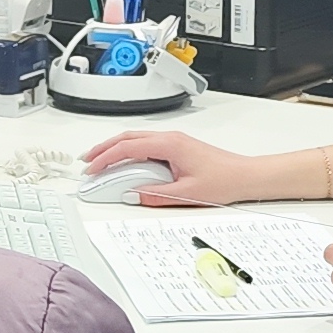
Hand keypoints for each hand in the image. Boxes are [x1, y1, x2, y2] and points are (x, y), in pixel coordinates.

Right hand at [77, 127, 261, 206]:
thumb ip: (155, 195)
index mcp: (169, 145)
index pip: (128, 148)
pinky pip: (145, 144)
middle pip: (127, 138)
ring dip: (115, 149)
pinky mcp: (176, 147)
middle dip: (103, 149)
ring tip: (99, 162)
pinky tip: (124, 162)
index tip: (92, 170)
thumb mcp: (186, 194)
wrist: (245, 176)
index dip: (105, 159)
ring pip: (135, 139)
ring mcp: (173, 141)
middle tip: (87, 163)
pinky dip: (129, 152)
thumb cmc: (224, 180)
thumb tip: (132, 195)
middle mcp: (169, 138)